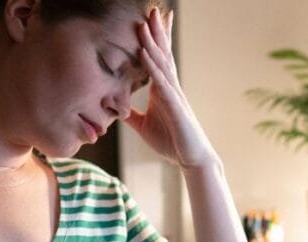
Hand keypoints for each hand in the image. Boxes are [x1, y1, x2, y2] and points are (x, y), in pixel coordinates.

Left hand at [126, 8, 217, 169]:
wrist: (191, 159)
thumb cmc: (171, 142)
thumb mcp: (143, 126)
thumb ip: (131, 114)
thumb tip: (116, 109)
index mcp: (163, 90)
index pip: (158, 59)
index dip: (155, 39)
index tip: (150, 20)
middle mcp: (170, 88)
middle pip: (162, 54)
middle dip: (157, 31)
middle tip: (153, 9)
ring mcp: (174, 95)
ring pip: (162, 64)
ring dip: (153, 43)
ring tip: (146, 23)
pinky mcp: (175, 106)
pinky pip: (162, 83)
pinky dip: (153, 67)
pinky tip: (146, 54)